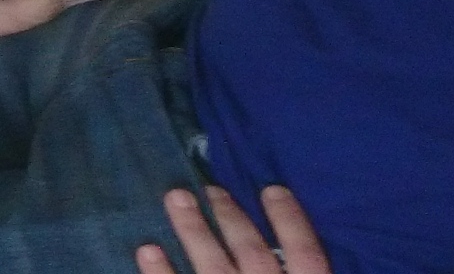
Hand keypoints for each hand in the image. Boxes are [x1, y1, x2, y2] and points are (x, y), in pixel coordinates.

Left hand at [139, 185, 327, 273]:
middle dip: (231, 217)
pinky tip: (146, 250)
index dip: (291, 220)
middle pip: (253, 253)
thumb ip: (301, 267)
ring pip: (213, 266)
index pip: (307, 254)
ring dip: (193, 230)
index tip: (273, 188)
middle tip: (210, 188)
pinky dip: (161, 273)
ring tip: (175, 198)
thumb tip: (294, 251)